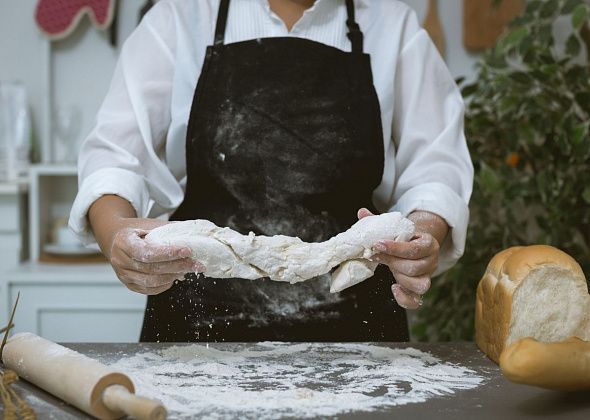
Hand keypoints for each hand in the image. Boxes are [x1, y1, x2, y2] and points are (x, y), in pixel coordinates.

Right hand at [88, 196, 204, 294]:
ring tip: (188, 269)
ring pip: (151, 282)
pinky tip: (175, 276)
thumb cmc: (135, 230)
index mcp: (123, 242)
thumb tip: (194, 232)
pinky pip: (149, 289)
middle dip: (177, 266)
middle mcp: (119, 260)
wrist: (116, 239)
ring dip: (173, 276)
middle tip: (196, 263)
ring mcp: (123, 275)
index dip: (168, 253)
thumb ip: (168, 229)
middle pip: (151, 268)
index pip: (147, 252)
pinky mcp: (129, 284)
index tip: (187, 250)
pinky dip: (165, 284)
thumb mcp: (149, 224)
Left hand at [358, 208, 446, 309]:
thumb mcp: (395, 227)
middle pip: (415, 267)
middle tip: (375, 256)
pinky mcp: (420, 289)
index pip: (415, 248)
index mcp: (428, 243)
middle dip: (392, 262)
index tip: (377, 244)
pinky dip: (405, 298)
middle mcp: (432, 261)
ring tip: (387, 268)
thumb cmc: (403, 237)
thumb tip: (361, 212)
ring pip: (419, 284)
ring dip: (399, 277)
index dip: (395, 248)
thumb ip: (379, 221)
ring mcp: (427, 276)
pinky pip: (417, 300)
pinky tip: (393, 288)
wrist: (416, 245)